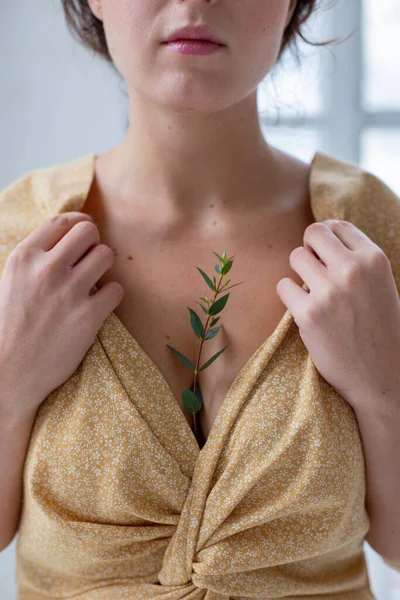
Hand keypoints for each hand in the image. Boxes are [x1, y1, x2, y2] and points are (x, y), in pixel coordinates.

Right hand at [0, 212, 124, 418]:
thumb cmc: (9, 328)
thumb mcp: (10, 282)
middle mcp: (47, 269)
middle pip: (89, 232)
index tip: (87, 233)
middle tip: (90, 260)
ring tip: (94, 283)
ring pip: (107, 255)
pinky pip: (117, 290)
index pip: (62, 221)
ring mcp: (69, 292)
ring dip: (104, 268)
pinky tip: (98, 306)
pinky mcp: (89, 317)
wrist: (8, 373)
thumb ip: (35, 260)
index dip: (80, 223)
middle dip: (94, 243)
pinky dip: (111, 297)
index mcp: (24, 257)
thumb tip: (65, 240)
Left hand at [276, 219, 399, 413]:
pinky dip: (290, 296)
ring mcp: (329, 291)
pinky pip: (283, 286)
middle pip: (312, 233)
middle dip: (309, 249)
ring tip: (312, 292)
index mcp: (374, 259)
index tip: (324, 254)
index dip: (326, 238)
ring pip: (295, 257)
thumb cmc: (380, 328)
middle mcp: (353, 270)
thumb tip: (322, 237)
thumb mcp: (381, 284)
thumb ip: (357, 259)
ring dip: (298, 273)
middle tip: (314, 270)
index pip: (337, 226)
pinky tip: (305, 310)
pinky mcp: (309, 314)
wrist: (381, 375)